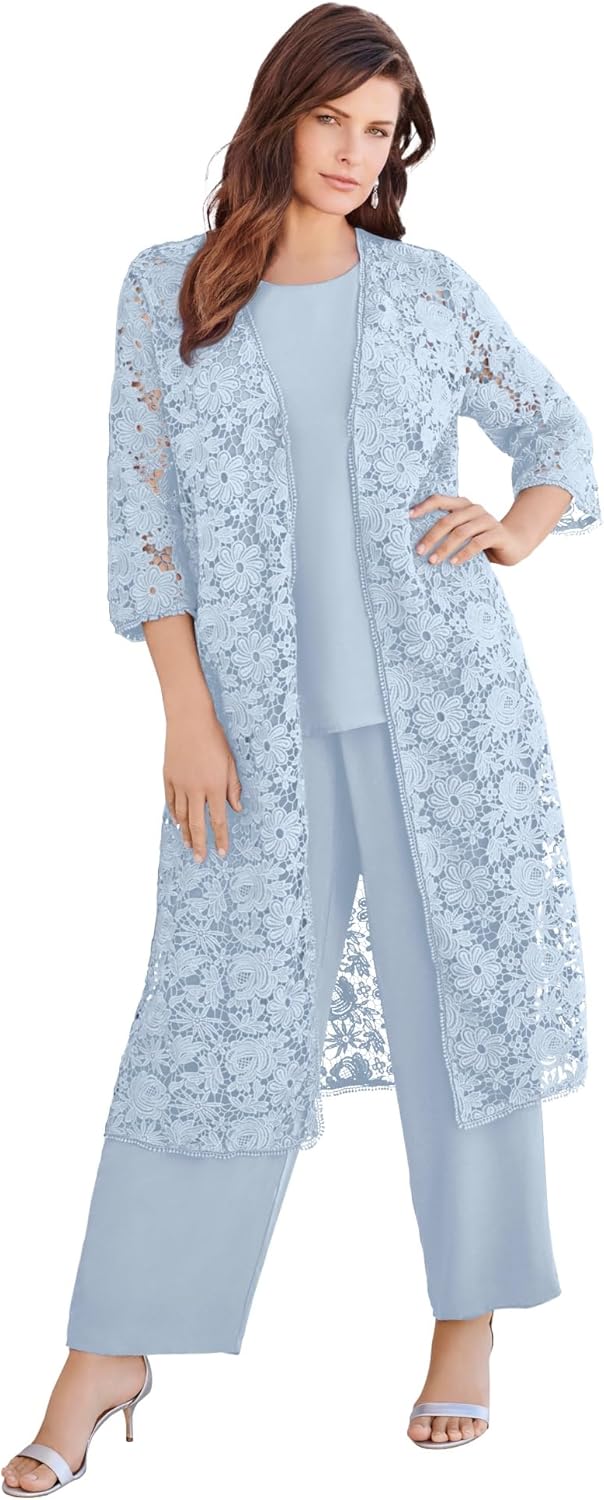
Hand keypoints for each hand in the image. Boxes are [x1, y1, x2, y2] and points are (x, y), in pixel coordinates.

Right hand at [163, 706, 242, 861]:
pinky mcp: (168, 777)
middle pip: (197, 824)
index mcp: (214, 786)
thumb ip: (233, 786)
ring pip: (182, 816)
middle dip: (200, 844)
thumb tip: (236, 808)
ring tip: (187, 845)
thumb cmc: (214, 737)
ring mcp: (179, 784)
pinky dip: (174, 814)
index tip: (221, 852)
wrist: (189, 719)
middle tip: (200, 859)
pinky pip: (170, 802)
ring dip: (185, 832)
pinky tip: (177, 823)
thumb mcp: (230, 762)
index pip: (219, 820)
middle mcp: (195, 789)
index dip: (220, 838)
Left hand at [409, 493, 524, 566]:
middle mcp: (474, 509)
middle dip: (431, 536)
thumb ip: (448, 531)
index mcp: (463, 505)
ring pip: (461, 532)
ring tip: (433, 561)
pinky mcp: (497, 534)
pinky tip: (454, 563)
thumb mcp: (464, 532)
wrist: (514, 544)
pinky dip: (463, 553)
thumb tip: (419, 543)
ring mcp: (487, 520)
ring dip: (445, 548)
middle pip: (448, 519)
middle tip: (419, 551)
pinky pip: (477, 543)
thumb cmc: (482, 539)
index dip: (423, 506)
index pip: (439, 499)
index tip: (408, 517)